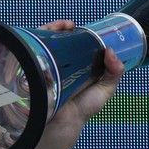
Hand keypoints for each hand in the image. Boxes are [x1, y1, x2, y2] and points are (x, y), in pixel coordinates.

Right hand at [31, 20, 125, 148]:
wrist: (63, 122)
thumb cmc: (83, 108)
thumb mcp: (105, 90)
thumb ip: (114, 72)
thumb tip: (112, 50)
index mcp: (79, 67)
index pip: (78, 44)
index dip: (81, 33)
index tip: (85, 28)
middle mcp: (63, 64)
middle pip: (61, 39)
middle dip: (65, 29)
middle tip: (72, 26)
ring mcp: (48, 64)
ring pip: (47, 40)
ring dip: (53, 29)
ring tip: (64, 27)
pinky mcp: (35, 67)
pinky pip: (34, 48)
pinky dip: (40, 37)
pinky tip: (50, 34)